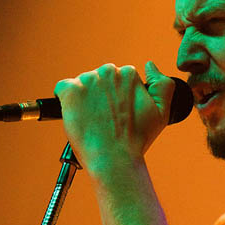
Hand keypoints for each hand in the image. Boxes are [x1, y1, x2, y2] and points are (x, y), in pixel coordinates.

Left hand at [54, 61, 174, 177]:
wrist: (115, 158)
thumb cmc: (137, 140)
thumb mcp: (162, 112)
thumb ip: (162, 85)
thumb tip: (149, 65)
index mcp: (129, 74)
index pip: (116, 80)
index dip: (115, 99)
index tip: (116, 115)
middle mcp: (109, 72)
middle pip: (98, 80)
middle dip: (99, 96)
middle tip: (103, 120)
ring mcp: (88, 80)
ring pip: (81, 85)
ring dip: (83, 100)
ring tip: (91, 122)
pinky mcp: (71, 91)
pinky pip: (62, 89)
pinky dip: (65, 101)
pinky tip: (75, 115)